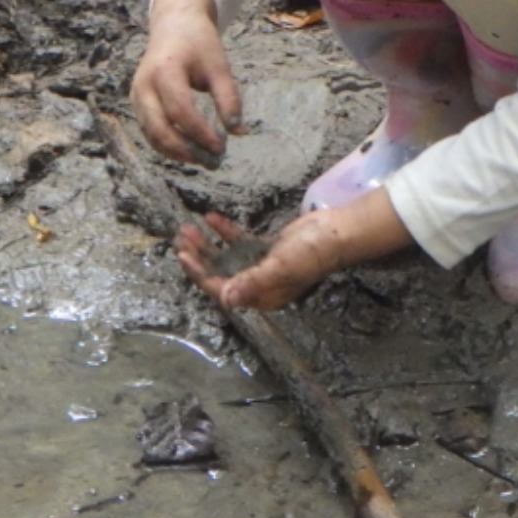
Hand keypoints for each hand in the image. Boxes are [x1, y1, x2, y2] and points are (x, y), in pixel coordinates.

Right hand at [131, 0, 243, 167]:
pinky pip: (150, 131)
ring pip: (151, 135)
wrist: (174, 25)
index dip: (200, 132)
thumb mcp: (218, 66)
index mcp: (164, 70)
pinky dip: (168, 145)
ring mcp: (136, 94)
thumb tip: (238, 132)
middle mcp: (143, 84)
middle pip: (158, 128)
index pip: (180, 110)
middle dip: (186, 150)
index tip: (221, 147)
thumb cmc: (199, 44)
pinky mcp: (137, 102)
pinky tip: (191, 149)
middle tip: (213, 160)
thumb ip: (228, 98)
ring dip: (177, 152)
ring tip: (204, 158)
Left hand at [176, 190, 414, 309]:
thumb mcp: (280, 268)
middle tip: (180, 238)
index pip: (221, 289)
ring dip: (207, 244)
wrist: (337, 232)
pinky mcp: (267, 250)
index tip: (183, 256)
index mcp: (261, 297)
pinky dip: (224, 232)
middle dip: (199, 258)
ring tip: (188, 227)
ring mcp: (262, 267)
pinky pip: (239, 243)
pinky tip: (211, 218)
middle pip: (219, 273)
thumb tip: (226, 299)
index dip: (200, 274)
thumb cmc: (311, 253)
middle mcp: (259, 286)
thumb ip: (252, 282)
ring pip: (226, 258)